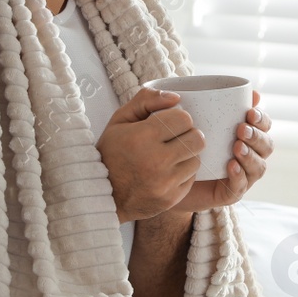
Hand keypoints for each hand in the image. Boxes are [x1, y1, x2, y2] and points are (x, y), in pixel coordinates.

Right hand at [95, 87, 201, 222]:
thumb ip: (146, 99)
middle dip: (187, 135)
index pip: (184, 119)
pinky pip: (191, 179)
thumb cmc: (111, 153)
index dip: (177, 118)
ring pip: (196, 159)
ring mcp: (165, 183)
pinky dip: (182, 174)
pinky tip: (166, 172)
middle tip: (173, 139)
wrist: (101, 193)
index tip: (168, 124)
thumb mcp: (120, 119)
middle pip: (197, 139)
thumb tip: (176, 97)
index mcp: (143, 137)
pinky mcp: (171, 199)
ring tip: (169, 156)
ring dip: (186, 155)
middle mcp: (156, 161)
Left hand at [171, 90, 271, 212]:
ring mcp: (239, 175)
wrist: (159, 174)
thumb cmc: (174, 139)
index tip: (249, 111)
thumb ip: (208, 99)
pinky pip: (240, 187)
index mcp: (241, 134)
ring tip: (237, 147)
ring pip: (258, 167)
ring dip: (251, 156)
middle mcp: (245, 154)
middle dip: (258, 136)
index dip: (262, 118)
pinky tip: (230, 166)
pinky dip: (239, 176)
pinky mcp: (227, 193)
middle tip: (241, 129)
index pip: (263, 125)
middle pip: (266, 146)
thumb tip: (235, 91)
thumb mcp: (185, 115)